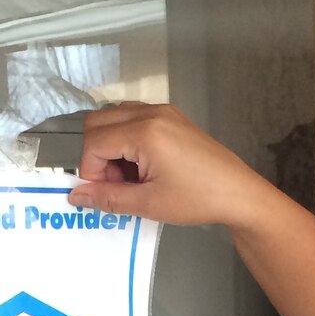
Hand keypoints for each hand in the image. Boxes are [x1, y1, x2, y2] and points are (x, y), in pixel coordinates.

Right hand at [67, 102, 280, 231]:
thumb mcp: (149, 203)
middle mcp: (152, 113)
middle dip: (96, 155)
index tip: (104, 193)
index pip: (93, 142)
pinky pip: (133, 118)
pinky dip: (127, 140)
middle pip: (97, 122)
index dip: (90, 171)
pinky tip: (142, 166)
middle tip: (114, 184)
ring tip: (130, 177)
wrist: (238, 193)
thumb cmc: (199, 199)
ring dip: (110, 146)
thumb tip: (76, 196)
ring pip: (113, 117)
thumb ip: (108, 197)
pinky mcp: (171, 117)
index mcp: (145, 132)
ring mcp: (163, 111)